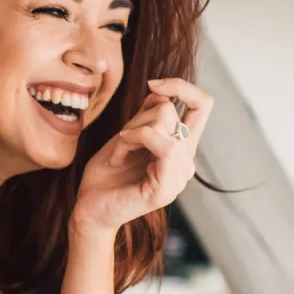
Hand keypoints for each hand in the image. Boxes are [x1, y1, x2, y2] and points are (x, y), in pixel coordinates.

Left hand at [73, 79, 212, 236]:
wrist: (89, 210)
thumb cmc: (105, 176)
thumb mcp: (126, 136)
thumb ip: (146, 116)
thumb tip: (161, 92)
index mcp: (181, 148)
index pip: (203, 106)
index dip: (183, 86)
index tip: (153, 84)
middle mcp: (186, 161)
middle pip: (193, 108)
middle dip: (155, 104)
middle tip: (125, 130)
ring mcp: (180, 175)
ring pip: (168, 121)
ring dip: (133, 129)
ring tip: (118, 150)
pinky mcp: (168, 187)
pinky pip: (163, 144)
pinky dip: (134, 140)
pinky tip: (118, 156)